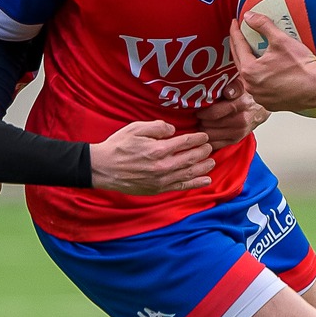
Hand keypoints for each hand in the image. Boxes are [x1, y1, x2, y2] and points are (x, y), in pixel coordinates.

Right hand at [90, 121, 214, 194]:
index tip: (204, 136)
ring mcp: (161, 180)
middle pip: (191, 158)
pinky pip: (181, 186)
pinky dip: (195, 184)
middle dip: (203, 152)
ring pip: (189, 173)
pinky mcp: (158, 189)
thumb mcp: (136, 128)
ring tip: (212, 162)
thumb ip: (157, 127)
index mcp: (158, 149)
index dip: (198, 139)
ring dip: (203, 168)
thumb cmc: (118, 146)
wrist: (103, 168)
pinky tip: (206, 181)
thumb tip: (173, 130)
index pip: (185, 143)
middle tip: (210, 147)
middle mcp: (163, 166)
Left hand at [197, 86, 268, 148]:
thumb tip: (226, 91)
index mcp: (241, 105)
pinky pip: (215, 144)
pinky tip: (206, 131)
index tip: (198, 108)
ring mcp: (238, 132)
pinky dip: (207, 138)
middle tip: (199, 114)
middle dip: (201, 119)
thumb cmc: (247, 95)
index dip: (202, 111)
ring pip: (210, 135)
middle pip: (209, 125)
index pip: (214, 113)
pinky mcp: (236, 140)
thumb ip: (234, 85)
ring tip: (202, 121)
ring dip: (203, 129)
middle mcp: (240, 121)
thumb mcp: (241, 84)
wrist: (261, 109)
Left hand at [230, 15, 315, 111]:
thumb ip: (263, 25)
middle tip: (240, 35)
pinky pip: (259, 87)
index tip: (235, 24)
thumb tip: (250, 16)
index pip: (238, 46)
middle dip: (239, 47)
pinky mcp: (270, 103)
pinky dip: (259, 77)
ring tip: (251, 53)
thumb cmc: (302, 68)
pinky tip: (264, 70)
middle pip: (240, 61)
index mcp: (250, 71)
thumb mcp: (281, 40)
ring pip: (249, 76)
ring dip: (248, 63)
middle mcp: (251, 86)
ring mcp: (260, 97)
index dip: (236, 32)